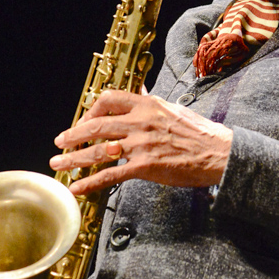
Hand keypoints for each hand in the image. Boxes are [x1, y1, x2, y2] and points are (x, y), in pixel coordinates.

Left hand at [50, 89, 232, 195]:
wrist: (220, 154)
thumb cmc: (200, 134)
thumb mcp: (174, 109)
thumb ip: (152, 102)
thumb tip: (140, 90)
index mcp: (148, 104)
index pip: (109, 100)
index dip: (90, 110)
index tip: (84, 121)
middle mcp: (141, 121)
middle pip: (96, 125)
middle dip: (73, 135)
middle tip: (59, 143)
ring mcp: (142, 144)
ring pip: (97, 150)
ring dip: (73, 158)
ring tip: (58, 164)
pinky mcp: (145, 167)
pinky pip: (110, 175)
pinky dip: (90, 182)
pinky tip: (76, 188)